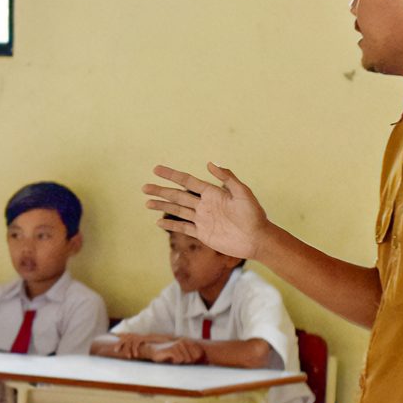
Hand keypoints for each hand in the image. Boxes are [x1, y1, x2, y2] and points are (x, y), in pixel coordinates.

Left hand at [109, 334, 159, 359]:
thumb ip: (133, 349)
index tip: (112, 344)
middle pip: (124, 338)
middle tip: (116, 351)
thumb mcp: (140, 347)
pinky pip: (136, 342)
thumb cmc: (150, 346)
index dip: (117, 339)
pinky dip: (135, 349)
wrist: (161, 341)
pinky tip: (135, 355)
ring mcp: (139, 336)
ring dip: (128, 349)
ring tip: (129, 356)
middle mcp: (135, 335)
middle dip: (119, 344)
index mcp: (133, 337)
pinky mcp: (143, 338)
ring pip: (129, 341)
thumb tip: (127, 354)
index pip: (123, 337)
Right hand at [143, 163, 270, 260]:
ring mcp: (202, 219)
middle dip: (161, 191)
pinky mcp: (203, 234)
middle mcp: (204, 204)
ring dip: (162, 207)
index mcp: (212, 192)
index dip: (171, 175)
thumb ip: (227, 178)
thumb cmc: (254, 215)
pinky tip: (158, 222)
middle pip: (177, 195)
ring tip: (146, 203)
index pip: (187, 181)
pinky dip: (171, 226)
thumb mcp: (243, 193)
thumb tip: (209, 163)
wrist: (258, 239)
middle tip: (144, 187)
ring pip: (177, 211)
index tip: (156, 169)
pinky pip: (184, 228)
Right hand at [148, 339, 206, 364]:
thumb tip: (208, 362)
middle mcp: (184, 341)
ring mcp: (177, 344)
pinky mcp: (171, 349)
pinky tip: (169, 358)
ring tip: (172, 358)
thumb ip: (194, 357)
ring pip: (186, 360)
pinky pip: (179, 360)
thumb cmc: (169, 355)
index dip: (193, 361)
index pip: (199, 355)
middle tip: (177, 359)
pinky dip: (174, 362)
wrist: (154, 351)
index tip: (186, 360)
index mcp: (188, 342)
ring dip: (179, 362)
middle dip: (186, 362)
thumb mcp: (183, 355)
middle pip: (193, 359)